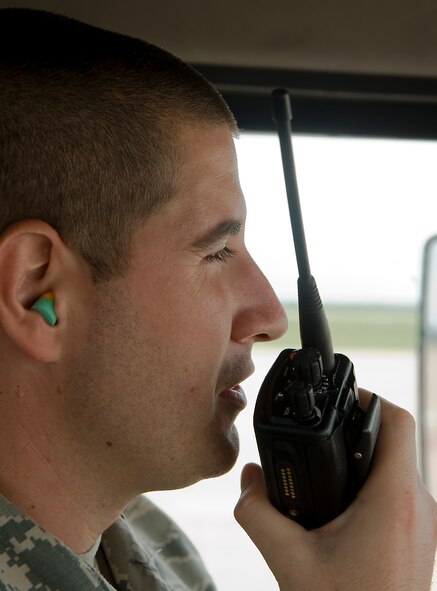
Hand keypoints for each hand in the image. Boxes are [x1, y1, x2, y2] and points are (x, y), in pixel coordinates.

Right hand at [234, 390, 436, 590]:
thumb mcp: (290, 561)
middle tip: (324, 429)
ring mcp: (425, 523)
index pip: (398, 420)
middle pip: (396, 440)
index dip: (370, 396)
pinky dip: (374, 482)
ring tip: (329, 463)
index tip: (340, 397)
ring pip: (399, 466)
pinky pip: (401, 492)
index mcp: (394, 499)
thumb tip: (249, 480)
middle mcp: (419, 505)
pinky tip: (343, 502)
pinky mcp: (420, 538)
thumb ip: (258, 514)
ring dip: (366, 456)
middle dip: (359, 426)